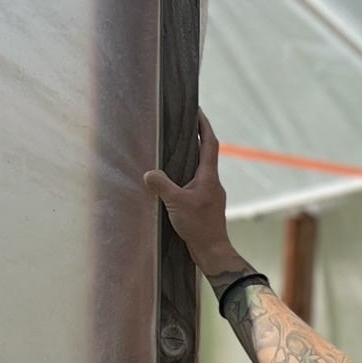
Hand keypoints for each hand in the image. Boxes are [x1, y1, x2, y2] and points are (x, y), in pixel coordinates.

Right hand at [143, 113, 235, 274]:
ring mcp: (210, 193)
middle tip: (183, 124)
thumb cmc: (199, 227)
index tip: (197, 110)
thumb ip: (162, 186)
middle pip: (206, 153)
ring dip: (190, 156)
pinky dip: (186, 173)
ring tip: (175, 147)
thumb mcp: (176, 204)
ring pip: (200, 168)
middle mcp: (212, 182)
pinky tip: (174, 178)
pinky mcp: (205, 204)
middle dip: (196, 137)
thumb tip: (148, 174)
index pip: (209, 143)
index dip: (204, 125)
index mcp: (209, 176)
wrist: (213, 252)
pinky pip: (195, 182)